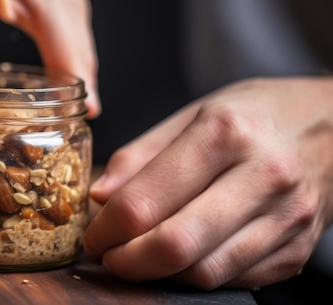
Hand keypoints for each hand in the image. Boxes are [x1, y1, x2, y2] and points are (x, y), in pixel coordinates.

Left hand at [84, 76, 332, 288]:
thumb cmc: (259, 114)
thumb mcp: (194, 113)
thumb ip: (141, 155)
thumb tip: (101, 196)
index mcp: (225, 133)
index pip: (147, 200)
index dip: (107, 228)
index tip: (94, 234)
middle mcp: (263, 177)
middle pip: (175, 245)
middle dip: (127, 261)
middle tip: (108, 256)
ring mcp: (287, 218)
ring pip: (204, 273)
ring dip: (160, 274)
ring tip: (140, 255)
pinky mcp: (298, 249)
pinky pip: (235, 280)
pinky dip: (197, 276)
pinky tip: (183, 256)